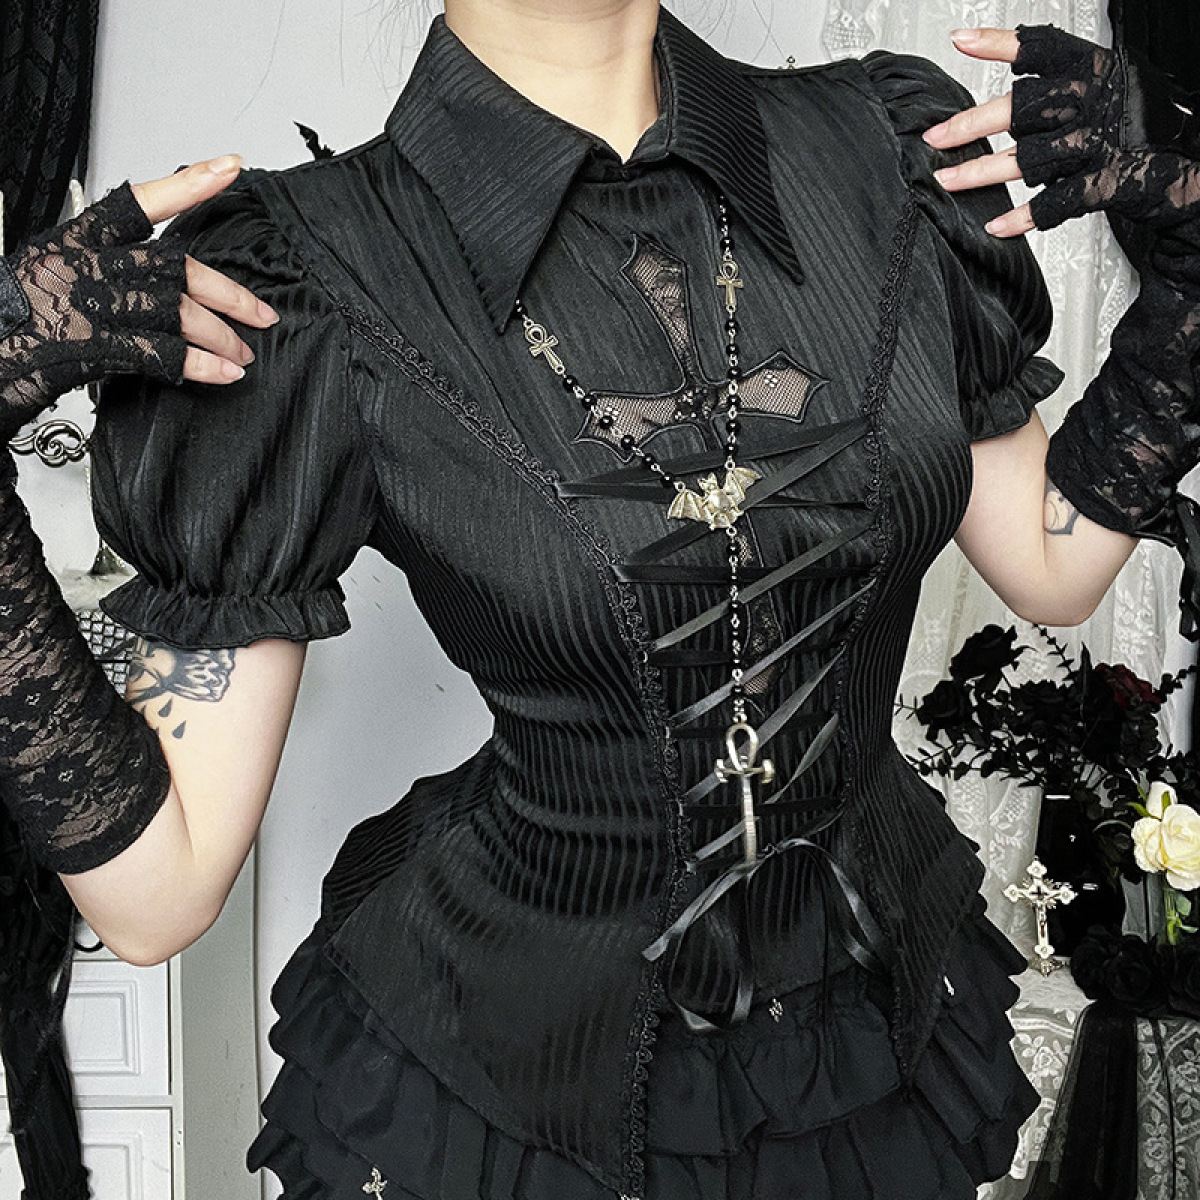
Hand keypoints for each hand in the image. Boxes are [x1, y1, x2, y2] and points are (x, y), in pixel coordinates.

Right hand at [0, 155, 278, 438]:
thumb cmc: (16, 314)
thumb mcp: (54, 271)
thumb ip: (107, 270)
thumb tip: (162, 287)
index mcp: (77, 238)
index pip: (140, 201)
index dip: (188, 185)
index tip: (229, 168)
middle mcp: (89, 266)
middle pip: (177, 268)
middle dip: (228, 295)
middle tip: (261, 314)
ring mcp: (93, 304)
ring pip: (178, 312)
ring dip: (221, 337)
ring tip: (243, 354)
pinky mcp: (96, 345)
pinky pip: (163, 353)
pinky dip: (200, 366)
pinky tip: (223, 373)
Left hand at [922, 26, 1199, 243]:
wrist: (1197, 161)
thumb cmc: (1144, 124)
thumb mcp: (1110, 85)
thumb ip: (1063, 81)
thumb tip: (1010, 74)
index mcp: (1096, 69)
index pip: (1043, 47)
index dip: (1000, 44)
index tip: (961, 41)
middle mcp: (1095, 100)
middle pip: (1020, 108)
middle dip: (970, 125)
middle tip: (935, 137)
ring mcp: (1101, 142)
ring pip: (1026, 158)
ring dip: (980, 173)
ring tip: (947, 181)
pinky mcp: (1108, 181)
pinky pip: (1054, 203)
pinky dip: (1022, 217)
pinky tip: (996, 225)